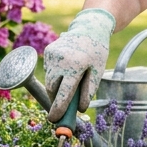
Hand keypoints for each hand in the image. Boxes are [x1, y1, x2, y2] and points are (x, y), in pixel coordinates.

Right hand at [44, 8, 115, 122]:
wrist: (89, 27)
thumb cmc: (96, 51)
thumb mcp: (97, 71)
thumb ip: (89, 91)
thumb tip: (81, 109)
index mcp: (75, 66)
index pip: (63, 94)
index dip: (58, 109)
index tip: (54, 119)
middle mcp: (60, 60)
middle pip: (52, 88)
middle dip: (56, 99)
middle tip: (63, 106)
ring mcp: (52, 54)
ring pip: (49, 80)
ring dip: (56, 87)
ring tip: (70, 81)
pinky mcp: (48, 51)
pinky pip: (49, 70)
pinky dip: (56, 75)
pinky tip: (67, 68)